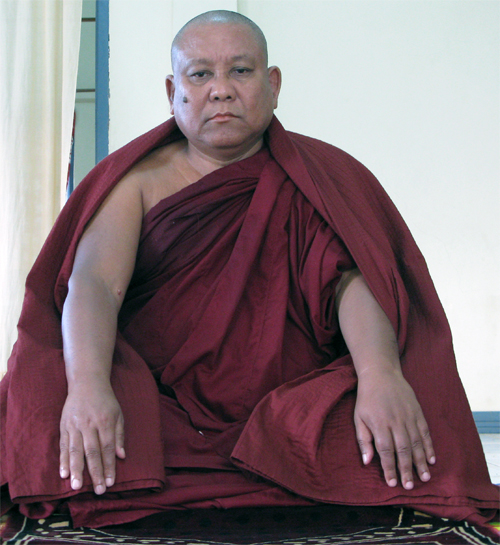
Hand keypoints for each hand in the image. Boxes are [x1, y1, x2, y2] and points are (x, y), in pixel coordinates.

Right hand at [59, 380, 124, 494]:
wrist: (86, 382)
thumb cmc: (106, 400)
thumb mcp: (118, 414)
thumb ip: (119, 435)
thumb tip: (121, 456)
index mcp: (105, 422)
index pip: (107, 448)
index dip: (109, 466)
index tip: (110, 482)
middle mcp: (89, 425)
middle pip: (92, 452)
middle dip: (95, 472)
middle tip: (97, 490)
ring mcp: (75, 426)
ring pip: (75, 451)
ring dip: (76, 470)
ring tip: (76, 486)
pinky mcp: (64, 426)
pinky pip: (63, 446)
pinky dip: (63, 460)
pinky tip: (64, 473)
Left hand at [354, 367, 434, 489]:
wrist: (381, 374)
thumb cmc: (367, 398)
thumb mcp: (358, 417)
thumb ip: (363, 439)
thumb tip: (367, 461)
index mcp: (379, 424)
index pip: (385, 451)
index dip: (389, 468)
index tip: (392, 483)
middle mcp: (396, 422)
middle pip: (403, 450)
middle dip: (406, 470)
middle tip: (410, 486)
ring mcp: (409, 417)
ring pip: (416, 443)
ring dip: (420, 462)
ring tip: (424, 478)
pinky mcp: (418, 412)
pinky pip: (425, 432)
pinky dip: (429, 447)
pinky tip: (431, 460)